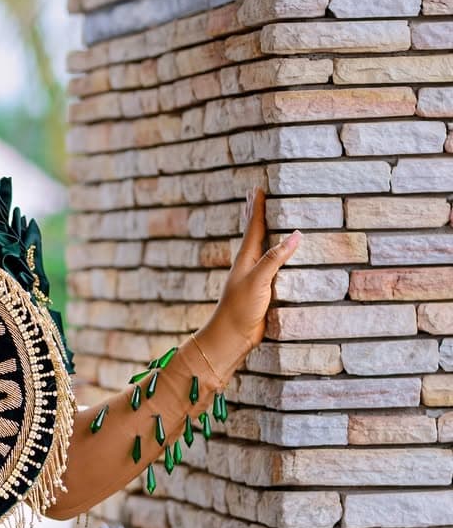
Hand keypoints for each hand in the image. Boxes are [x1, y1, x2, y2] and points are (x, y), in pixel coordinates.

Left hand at [196, 187, 301, 380]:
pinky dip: (279, 258)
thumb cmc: (239, 308)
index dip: (256, 207)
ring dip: (267, 234)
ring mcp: (256, 279)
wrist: (231, 338)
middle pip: (255, 234)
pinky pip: (275, 269)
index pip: (253, 226)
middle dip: (257, 215)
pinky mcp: (264, 293)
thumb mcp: (258, 279)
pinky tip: (283, 259)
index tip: (257, 188)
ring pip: (264, 250)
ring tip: (271, 220)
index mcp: (246, 258)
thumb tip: (296, 234)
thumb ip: (275, 257)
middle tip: (257, 195)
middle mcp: (250, 265)